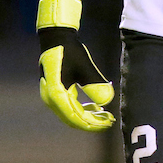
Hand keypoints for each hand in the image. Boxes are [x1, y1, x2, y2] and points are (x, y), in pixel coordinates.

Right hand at [37, 0, 114, 130]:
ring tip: (107, 115)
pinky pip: (70, 107)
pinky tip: (97, 108)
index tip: (108, 123)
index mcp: (55, 94)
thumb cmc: (69, 50)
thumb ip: (95, 82)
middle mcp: (51, 99)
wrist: (57, 38)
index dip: (93, 123)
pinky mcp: (57, 92)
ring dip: (89, 117)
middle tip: (111, 121)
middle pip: (73, 119)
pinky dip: (84, 110)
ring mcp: (52, 97)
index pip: (75, 117)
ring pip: (72, 114)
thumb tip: (107, 101)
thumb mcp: (84, 65)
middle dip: (92, 122)